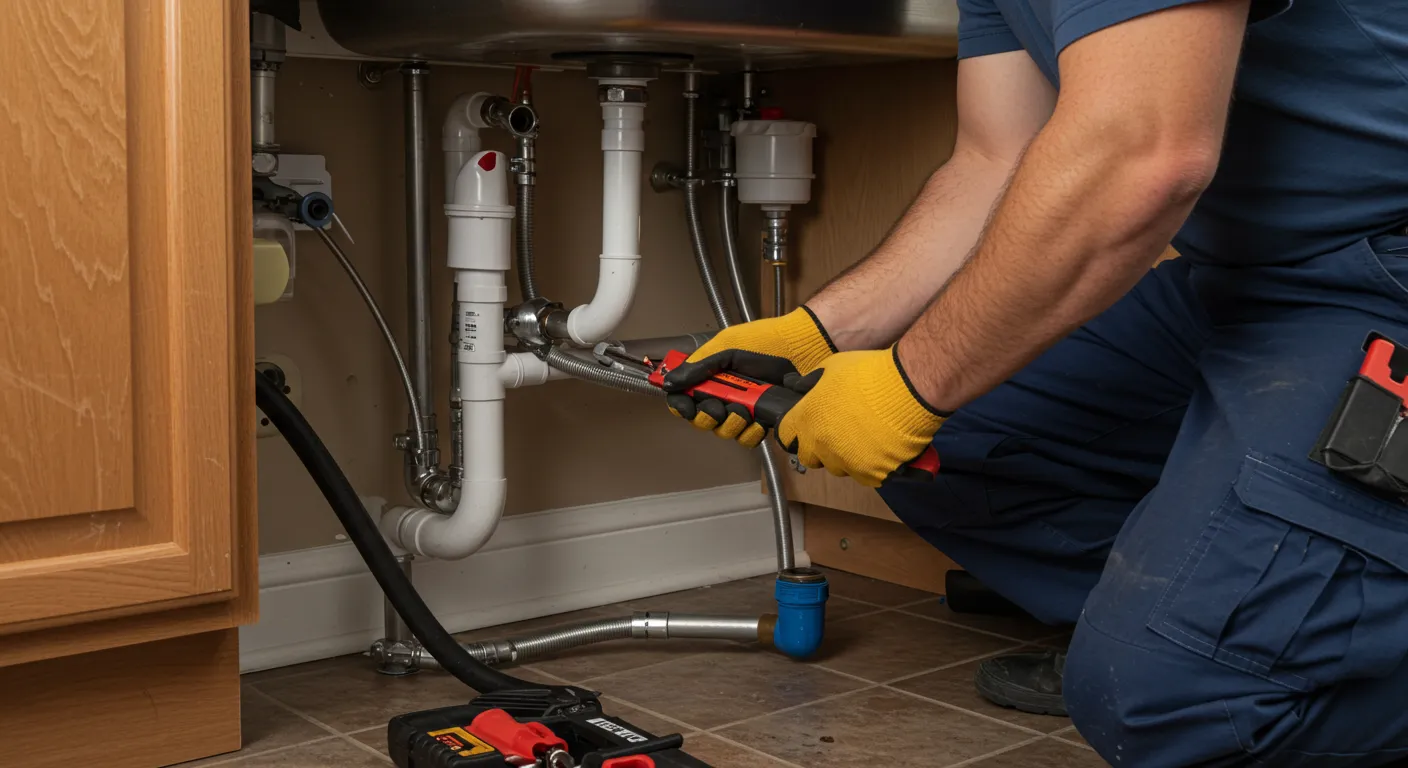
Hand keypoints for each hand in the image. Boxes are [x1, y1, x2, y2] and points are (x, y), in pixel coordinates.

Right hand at [663, 307, 835, 447]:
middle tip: (718, 407)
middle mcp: (724, 395)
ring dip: (730, 423)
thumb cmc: (765, 343)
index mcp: (711, 377)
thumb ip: (697, 367)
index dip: (680, 406)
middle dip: (707, 416)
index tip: (685, 406)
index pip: (684, 398)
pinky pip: (746, 438)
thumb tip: (668, 383)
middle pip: (700, 421)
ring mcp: (743, 410)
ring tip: (743, 410)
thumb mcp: (726, 348)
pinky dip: (749, 432)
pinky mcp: (762, 421)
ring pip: (723, 432)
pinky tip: (757, 420)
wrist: (800, 350)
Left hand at [776, 347, 947, 486]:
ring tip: (865, 437)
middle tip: (838, 433)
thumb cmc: (870, 373)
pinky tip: (881, 448)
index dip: (795, 431)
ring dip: (846, 457)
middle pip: (810, 457)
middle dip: (819, 448)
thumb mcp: (832, 367)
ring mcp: (846, 462)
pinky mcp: (871, 474)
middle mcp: (822, 445)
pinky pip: (865, 475)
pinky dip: (872, 466)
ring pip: (839, 468)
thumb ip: (812, 383)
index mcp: (808, 419)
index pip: (786, 436)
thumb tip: (799, 387)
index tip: (805, 428)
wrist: (908, 389)